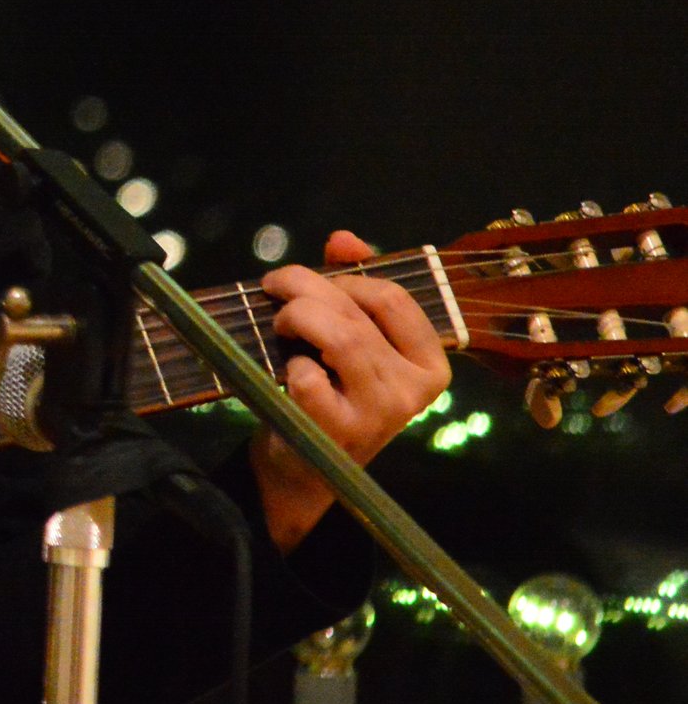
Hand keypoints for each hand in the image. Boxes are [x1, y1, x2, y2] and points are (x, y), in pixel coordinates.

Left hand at [250, 230, 452, 549]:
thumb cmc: (330, 389)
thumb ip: (351, 283)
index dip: (345, 277)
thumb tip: (343, 239)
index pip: (394, 297)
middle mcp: (415, 390)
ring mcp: (381, 413)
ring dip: (295, 316)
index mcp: (430, 363)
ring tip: (279, 321)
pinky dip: (289, 364)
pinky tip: (288, 371)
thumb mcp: (351, 337)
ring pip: (339, 337)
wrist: (305, 464)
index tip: (313, 279)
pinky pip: (308, 377)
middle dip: (305, 287)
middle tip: (274, 287)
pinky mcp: (340, 432)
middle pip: (358, 312)